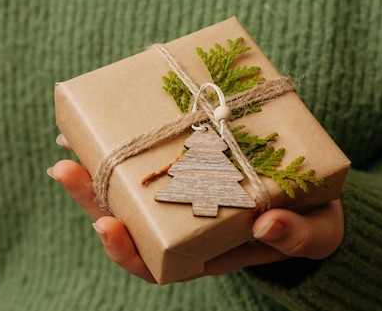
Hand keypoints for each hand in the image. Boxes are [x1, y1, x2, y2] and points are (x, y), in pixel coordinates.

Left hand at [50, 134, 343, 283]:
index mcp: (206, 252)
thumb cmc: (313, 222)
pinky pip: (150, 156)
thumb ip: (296, 236)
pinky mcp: (189, 163)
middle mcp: (185, 225)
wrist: (317, 195)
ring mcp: (183, 194)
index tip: (106, 226)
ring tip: (68, 141)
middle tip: (64, 168)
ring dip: (97, 166)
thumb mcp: (314, 233)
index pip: (154, 263)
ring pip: (130, 188)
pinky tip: (104, 118)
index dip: (126, 251)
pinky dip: (125, 141)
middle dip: (92, 198)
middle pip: (129, 221)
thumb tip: (267, 225)